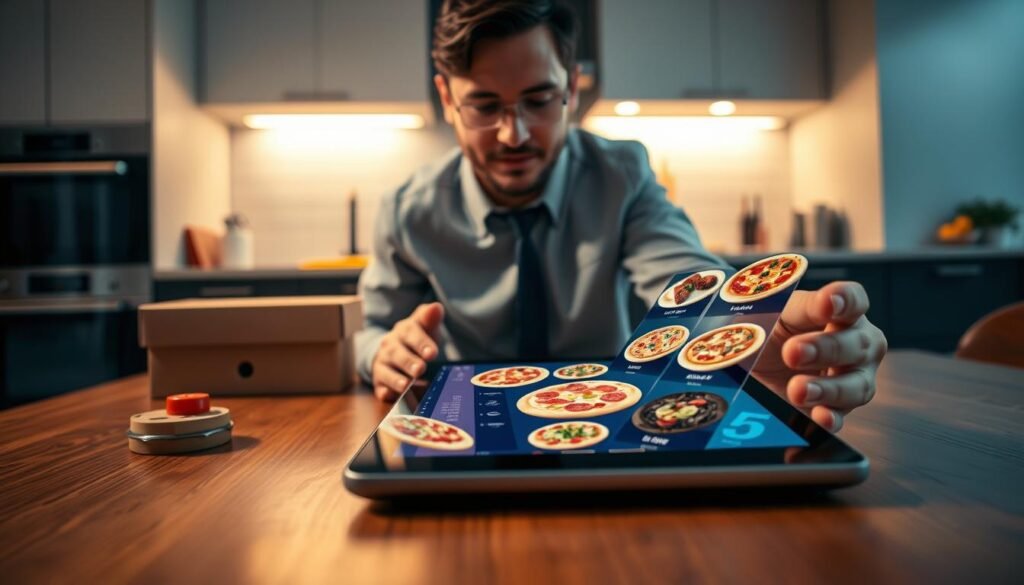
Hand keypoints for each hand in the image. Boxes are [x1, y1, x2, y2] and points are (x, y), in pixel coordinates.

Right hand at [371, 302, 443, 401]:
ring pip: (385, 371)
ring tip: (406, 384)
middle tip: (420, 369)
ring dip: (395, 379)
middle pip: (397, 354)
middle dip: (408, 362)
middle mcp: (390, 347)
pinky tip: (388, 395)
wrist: (394, 348)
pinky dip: (383, 391)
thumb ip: (430, 318)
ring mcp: (383, 364)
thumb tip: (437, 307)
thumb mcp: (424, 326)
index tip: (432, 353)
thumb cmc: (415, 338)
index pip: (411, 334)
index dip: (421, 343)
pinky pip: (379, 387)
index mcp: (403, 331)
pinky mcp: (380, 381)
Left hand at [752, 282, 886, 431]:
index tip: (827, 303)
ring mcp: (852, 380)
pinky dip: (831, 419)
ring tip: (797, 389)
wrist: (747, 366)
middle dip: (826, 349)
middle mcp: (856, 345)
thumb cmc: (768, 330)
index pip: (855, 301)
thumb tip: (823, 303)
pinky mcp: (835, 410)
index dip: (845, 300)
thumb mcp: (776, 311)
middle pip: (858, 345)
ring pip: (858, 386)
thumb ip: (801, 306)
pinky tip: (820, 417)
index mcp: (842, 312)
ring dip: (829, 389)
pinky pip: (841, 418)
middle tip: (792, 353)